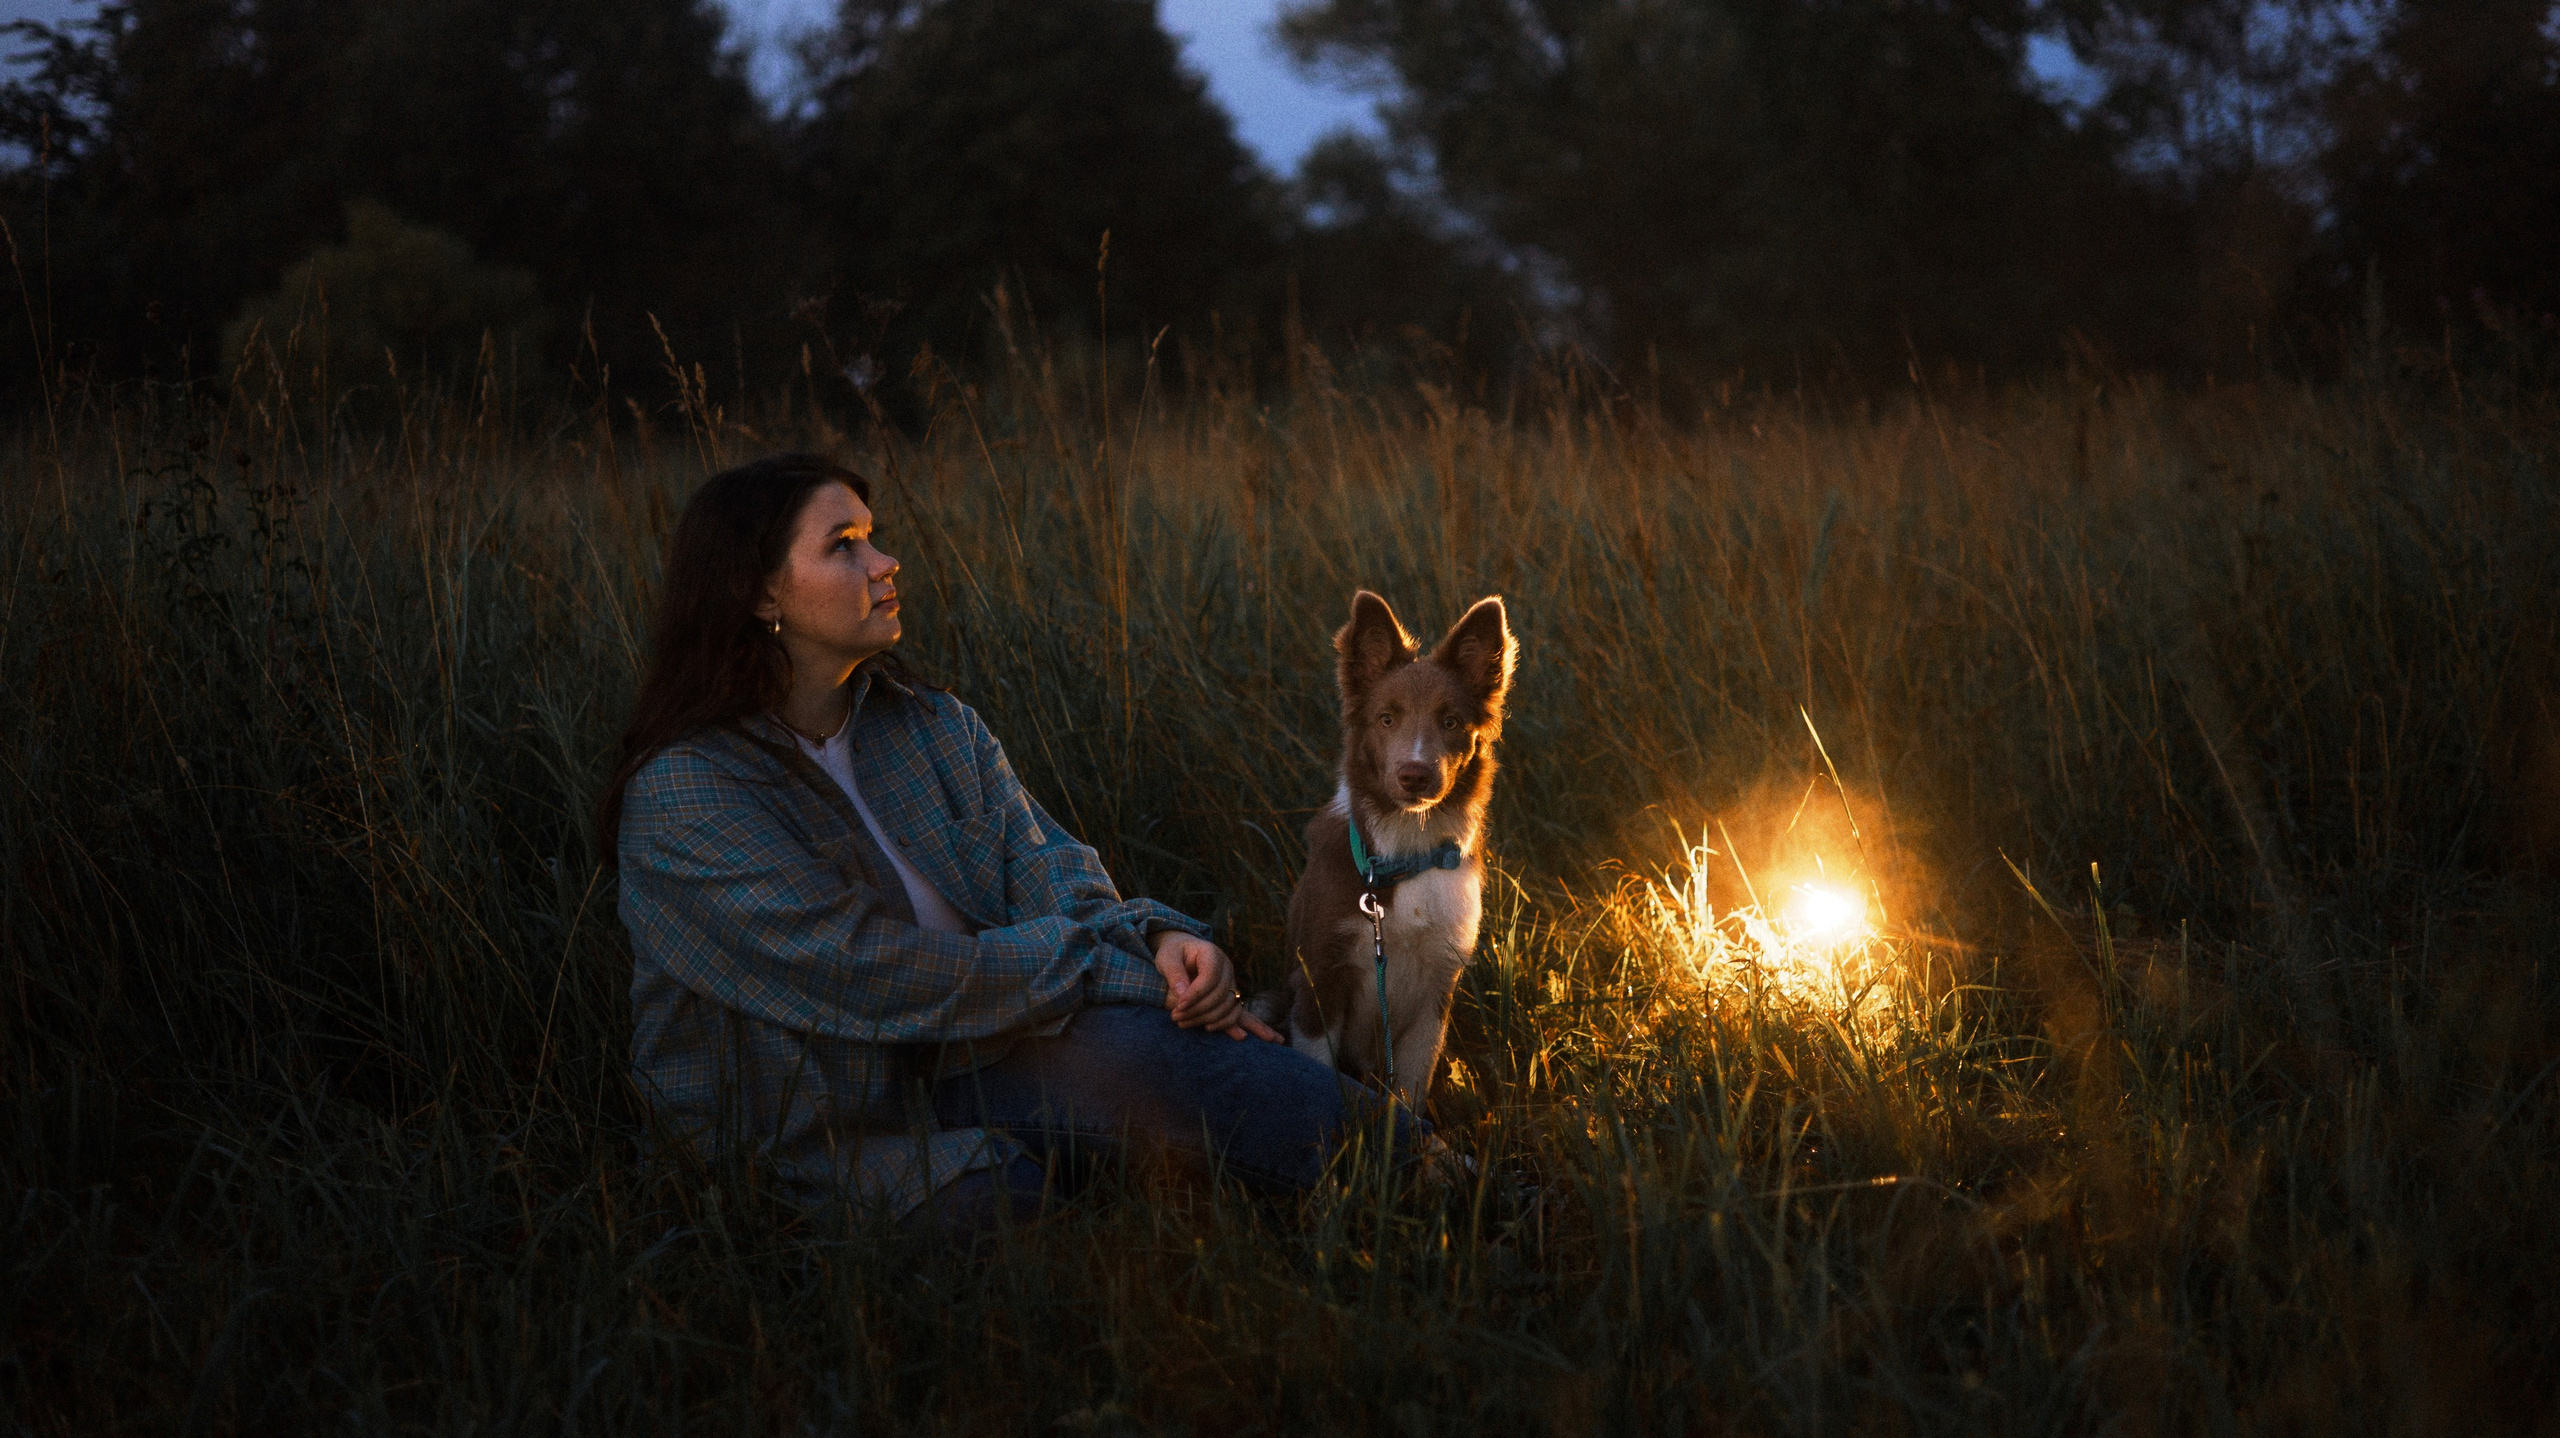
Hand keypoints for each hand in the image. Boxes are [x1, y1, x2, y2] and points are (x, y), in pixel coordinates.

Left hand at [1149, 931, 1281, 1041]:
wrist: (1182, 952)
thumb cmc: (1173, 953)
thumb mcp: (1167, 958)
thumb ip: (1174, 973)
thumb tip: (1182, 995)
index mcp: (1211, 953)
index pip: (1209, 977)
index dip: (1195, 995)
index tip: (1178, 1007)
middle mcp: (1226, 966)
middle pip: (1219, 994)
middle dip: (1197, 1009)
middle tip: (1175, 1017)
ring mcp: (1231, 980)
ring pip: (1227, 1005)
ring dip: (1206, 1018)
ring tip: (1182, 1023)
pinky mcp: (1231, 994)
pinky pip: (1235, 1012)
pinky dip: (1224, 1023)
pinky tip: (1206, 1027)